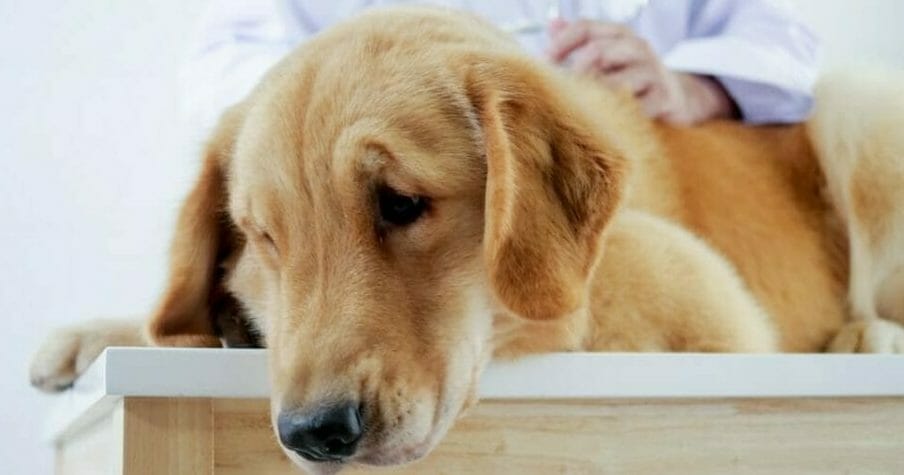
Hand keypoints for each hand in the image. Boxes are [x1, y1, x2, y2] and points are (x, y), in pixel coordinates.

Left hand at [546, 19, 737, 124]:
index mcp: (619, 35)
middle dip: (574, 74)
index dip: (560, 44)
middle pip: (597, 52)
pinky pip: (634, 108)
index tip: (542, 63)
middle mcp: (637, 48)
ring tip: (579, 110)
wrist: (677, 97)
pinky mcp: (663, 99)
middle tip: (561, 94)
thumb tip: (550, 24)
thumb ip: (579, 42)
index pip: (584, 28)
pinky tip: (603, 124)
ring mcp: (652, 72)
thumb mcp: (608, 55)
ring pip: (615, 82)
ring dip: (593, 98)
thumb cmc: (629, 77)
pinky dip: (615, 116)